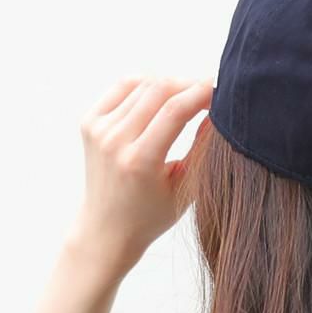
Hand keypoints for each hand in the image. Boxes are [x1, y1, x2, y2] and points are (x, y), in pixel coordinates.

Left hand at [66, 75, 212, 274]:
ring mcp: (98, 129)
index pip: (175, 111)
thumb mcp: (185, 188)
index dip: (202, 93)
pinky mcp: (90, 122)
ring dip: (170, 85)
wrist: (106, 228)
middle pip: (158, 90)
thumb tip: (217, 114)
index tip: (221, 88)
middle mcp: (115, 141)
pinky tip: (161, 95)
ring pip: (142, 85)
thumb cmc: (152, 215)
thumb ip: (202, 150)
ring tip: (188, 97)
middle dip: (188, 84)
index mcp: (140, 162)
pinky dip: (146, 85)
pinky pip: (123, 87)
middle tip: (209, 91)